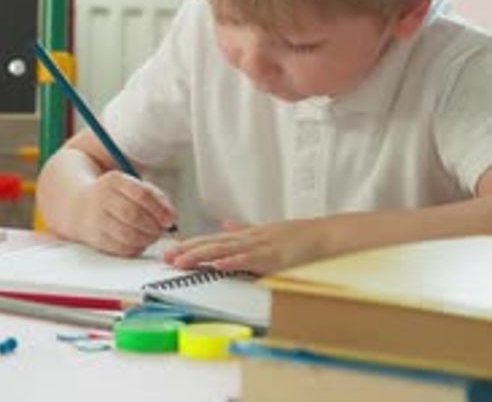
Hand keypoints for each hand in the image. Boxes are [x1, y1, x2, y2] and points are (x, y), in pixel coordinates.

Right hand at [74, 171, 177, 256]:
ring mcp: (96, 219)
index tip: (170, 219)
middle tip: (161, 230)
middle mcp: (102, 198)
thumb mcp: (132, 185)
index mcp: (114, 180)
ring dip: (146, 239)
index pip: (142, 194)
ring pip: (127, 235)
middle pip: (134, 215)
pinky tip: (140, 243)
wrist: (78, 204)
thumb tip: (172, 217)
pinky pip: (119, 248)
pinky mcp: (95, 238)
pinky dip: (135, 248)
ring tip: (152, 237)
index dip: (160, 209)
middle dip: (153, 227)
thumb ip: (155, 196)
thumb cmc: (115, 195)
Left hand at [163, 218, 326, 274]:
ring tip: (183, 261)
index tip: (171, 250)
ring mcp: (261, 247)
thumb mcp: (266, 231)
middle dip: (189, 250)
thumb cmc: (298, 237)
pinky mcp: (274, 257)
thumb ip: (243, 230)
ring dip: (203, 256)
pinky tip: (218, 265)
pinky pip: (250, 260)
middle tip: (166, 257)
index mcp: (247, 235)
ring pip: (226, 250)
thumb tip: (224, 225)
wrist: (324, 235)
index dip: (191, 244)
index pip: (213, 240)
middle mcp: (250, 238)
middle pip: (214, 244)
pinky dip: (234, 262)